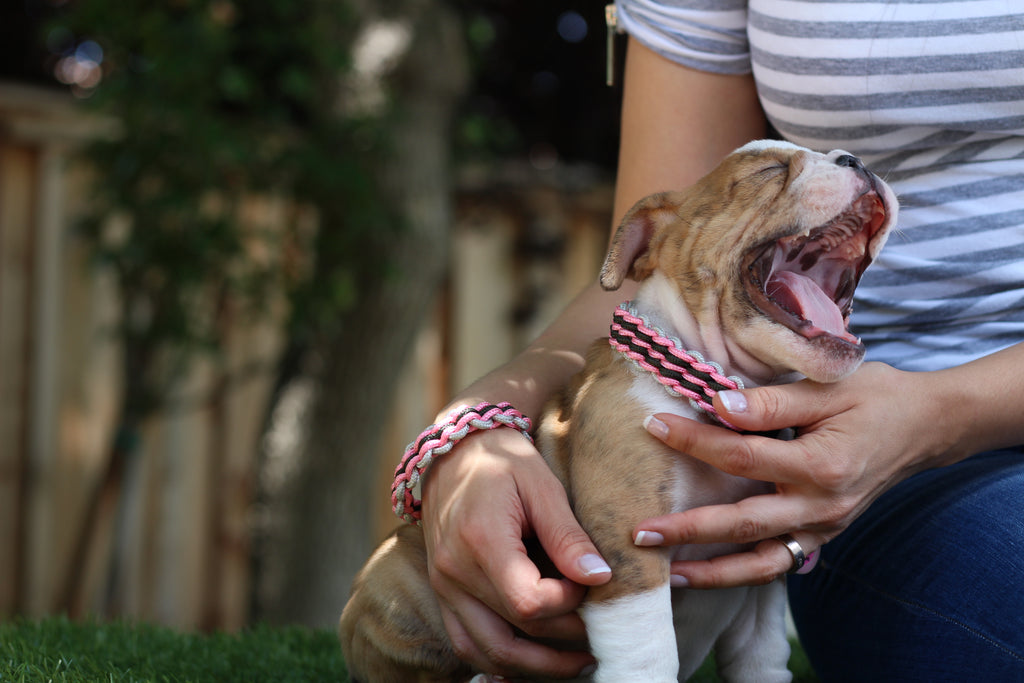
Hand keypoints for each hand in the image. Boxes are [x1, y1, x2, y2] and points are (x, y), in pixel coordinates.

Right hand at [421, 427, 610, 678]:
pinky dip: (501, 659)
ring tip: (576, 661)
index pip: (528, 602)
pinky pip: (467, 643)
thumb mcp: (542, 487)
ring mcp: (443, 587)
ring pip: (487, 653)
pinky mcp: (442, 593)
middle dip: (563, 642)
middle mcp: (454, 572)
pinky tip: (535, 658)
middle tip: (601, 634)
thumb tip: (600, 578)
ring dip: (534, 667)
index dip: (568, 602)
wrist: (454, 451)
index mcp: (481, 541)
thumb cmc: (503, 461)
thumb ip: (568, 536)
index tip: (591, 581)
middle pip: (512, 635)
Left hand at [634, 362, 949, 587]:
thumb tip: (717, 405)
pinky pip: (777, 563)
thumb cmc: (874, 397)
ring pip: (760, 562)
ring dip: (711, 572)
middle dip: (688, 531)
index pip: (742, 456)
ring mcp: (824, 528)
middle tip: (639, 532)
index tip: (652, 426)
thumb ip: (770, 402)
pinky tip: (705, 572)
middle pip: (743, 524)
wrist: (924, 426)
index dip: (693, 441)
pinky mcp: (823, 536)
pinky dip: (740, 573)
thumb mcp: (825, 387)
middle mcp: (822, 506)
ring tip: (665, 573)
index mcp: (821, 465)